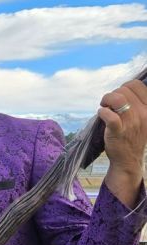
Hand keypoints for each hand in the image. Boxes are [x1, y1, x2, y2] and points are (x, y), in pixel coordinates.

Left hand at [99, 79, 146, 207]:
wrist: (128, 160)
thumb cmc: (132, 137)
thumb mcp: (142, 118)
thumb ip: (137, 104)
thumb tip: (122, 90)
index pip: (136, 85)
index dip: (124, 88)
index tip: (119, 98)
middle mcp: (143, 114)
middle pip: (124, 90)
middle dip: (112, 95)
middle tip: (109, 106)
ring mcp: (131, 123)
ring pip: (117, 98)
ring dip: (106, 100)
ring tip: (105, 108)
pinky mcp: (118, 131)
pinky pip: (110, 115)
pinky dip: (102, 112)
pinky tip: (102, 115)